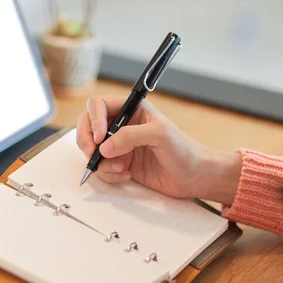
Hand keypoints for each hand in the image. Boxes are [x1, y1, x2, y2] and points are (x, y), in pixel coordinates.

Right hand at [76, 96, 241, 203]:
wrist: (195, 177)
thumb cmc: (185, 150)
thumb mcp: (160, 135)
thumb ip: (130, 136)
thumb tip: (103, 147)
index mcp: (132, 110)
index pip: (99, 105)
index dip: (93, 119)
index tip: (98, 137)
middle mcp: (122, 126)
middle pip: (87, 126)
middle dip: (87, 142)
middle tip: (94, 155)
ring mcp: (120, 146)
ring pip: (92, 150)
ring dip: (101, 162)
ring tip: (121, 168)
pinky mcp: (121, 164)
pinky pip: (102, 168)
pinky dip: (109, 174)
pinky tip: (127, 175)